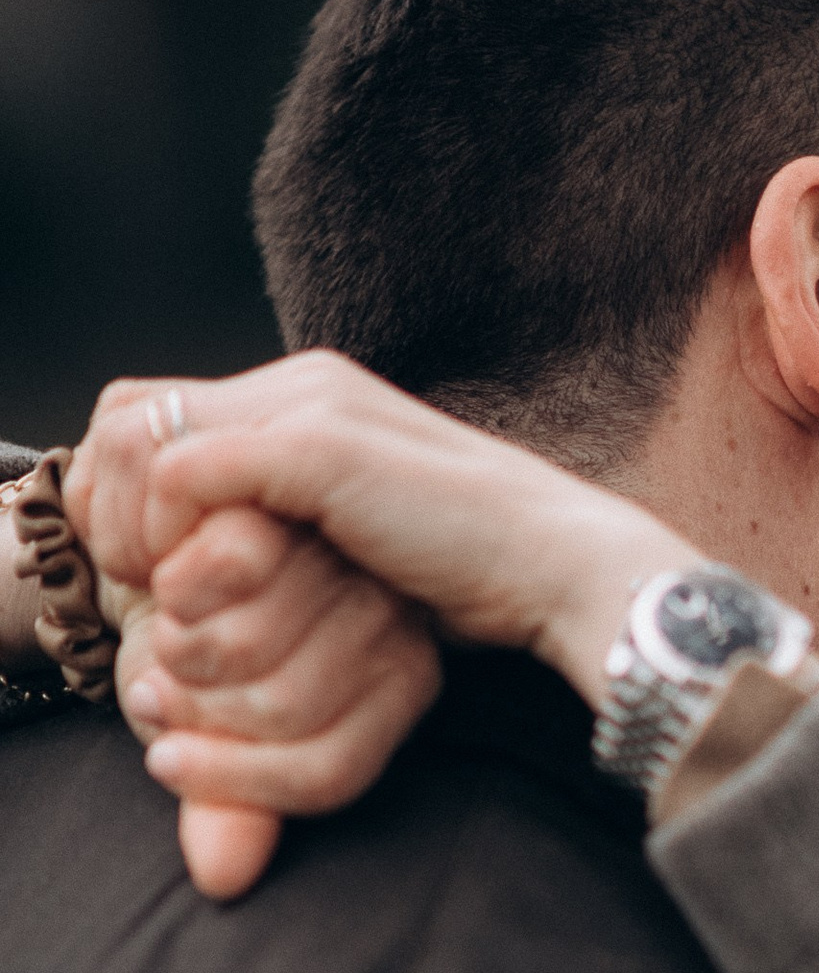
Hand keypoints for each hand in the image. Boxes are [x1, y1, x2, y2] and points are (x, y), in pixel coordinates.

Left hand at [73, 355, 678, 694]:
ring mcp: (309, 404)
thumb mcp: (361, 543)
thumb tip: (212, 562)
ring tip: (161, 592)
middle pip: (126, 412)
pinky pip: (183, 469)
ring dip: (131, 522)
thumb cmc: (475, 577)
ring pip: (142, 436)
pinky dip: (168, 534)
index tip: (142, 573)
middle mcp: (301, 380)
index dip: (120, 491)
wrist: (558, 568)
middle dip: (107, 503)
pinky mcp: (318, 446)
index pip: (153, 411)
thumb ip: (293, 525)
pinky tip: (193, 590)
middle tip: (133, 583)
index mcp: (309, 395)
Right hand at [116, 506, 441, 900]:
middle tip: (169, 670)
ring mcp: (353, 550)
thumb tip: (222, 876)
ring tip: (166, 620)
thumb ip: (226, 803)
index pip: (328, 770)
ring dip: (178, 642)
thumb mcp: (211, 738)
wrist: (181, 541)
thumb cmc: (201, 650)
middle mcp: (397, 622)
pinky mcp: (303, 485)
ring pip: (251, 643)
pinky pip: (230, 562)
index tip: (171, 753)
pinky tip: (160, 568)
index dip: (233, 773)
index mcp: (400, 684)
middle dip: (193, 700)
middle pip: (281, 707)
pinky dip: (174, 579)